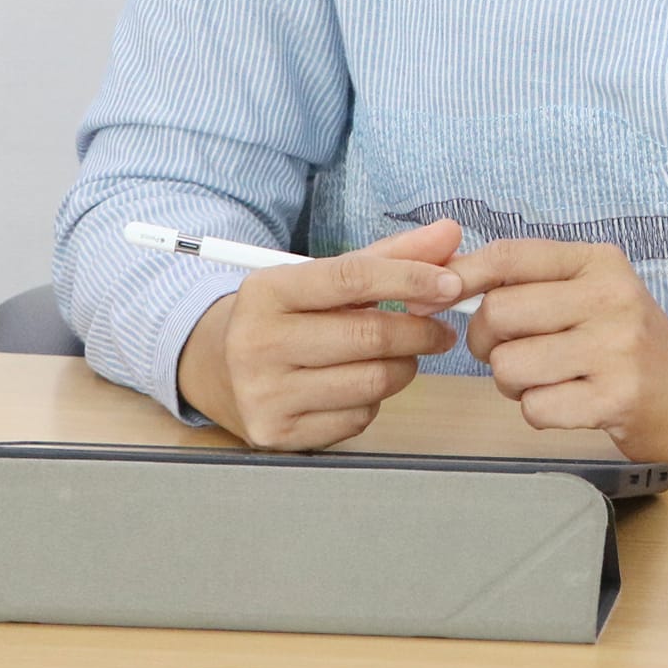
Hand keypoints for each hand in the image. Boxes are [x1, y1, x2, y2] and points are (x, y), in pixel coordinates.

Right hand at [176, 218, 464, 450]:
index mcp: (267, 290)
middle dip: (420, 331)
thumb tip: (449, 234)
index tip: (452, 283)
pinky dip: (373, 400)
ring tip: (400, 355)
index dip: (411, 278)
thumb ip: (389, 254)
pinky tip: (359, 383)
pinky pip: (357, 417)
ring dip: (403, 367)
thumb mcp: (322, 275)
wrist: (216, 366)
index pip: (352, 277)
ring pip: (372, 382)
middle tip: (441, 330)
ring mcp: (265, 394)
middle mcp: (258, 343)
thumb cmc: (285, 314)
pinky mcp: (277, 434)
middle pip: (369, 336)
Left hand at [448, 239, 667, 465]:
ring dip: (514, 383)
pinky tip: (571, 402)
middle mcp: (609, 296)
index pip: (509, 255)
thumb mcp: (594, 292)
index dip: (460, 276)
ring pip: (510, 366)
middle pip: (499, 313)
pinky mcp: (618, 397)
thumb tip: (446, 284)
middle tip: (511, 353)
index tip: (435, 297)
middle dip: (487, 343)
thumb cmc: (633, 342)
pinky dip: (540, 411)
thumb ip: (532, 283)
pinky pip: (536, 408)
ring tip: (548, 380)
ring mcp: (617, 346)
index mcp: (597, 261)